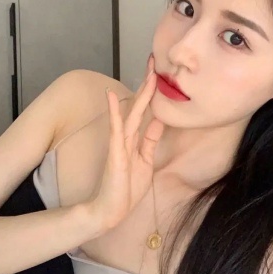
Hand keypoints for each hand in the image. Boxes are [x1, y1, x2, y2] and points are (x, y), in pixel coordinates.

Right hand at [87, 54, 163, 231]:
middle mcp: (128, 137)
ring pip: (133, 113)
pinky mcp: (115, 153)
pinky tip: (111, 96)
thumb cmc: (128, 187)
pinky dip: (115, 113)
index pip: (147, 111)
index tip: (160, 75)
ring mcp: (121, 144)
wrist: (111, 210)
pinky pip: (116, 130)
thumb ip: (151, 140)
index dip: (153, 93)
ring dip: (140, 93)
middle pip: (141, 106)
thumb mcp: (146, 160)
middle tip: (155, 63)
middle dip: (149, 85)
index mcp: (137, 139)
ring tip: (147, 72)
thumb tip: (160, 120)